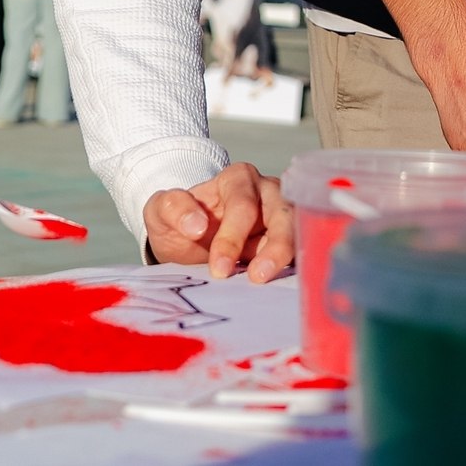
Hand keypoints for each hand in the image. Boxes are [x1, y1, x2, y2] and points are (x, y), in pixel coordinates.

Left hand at [144, 162, 293, 281]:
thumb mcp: (161, 212)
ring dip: (289, 256)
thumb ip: (172, 208)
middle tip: (256, 277)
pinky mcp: (293, 241)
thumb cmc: (180, 223)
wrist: (191, 244)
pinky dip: (300, 266)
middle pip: (282, 213)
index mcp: (238, 179)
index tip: (219, 269)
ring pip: (300, 230)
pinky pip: (305, 251)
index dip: (233, 237)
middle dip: (274, 246)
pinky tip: (289, 286)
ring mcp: (285, 216)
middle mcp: (268, 192)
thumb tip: (197, 224)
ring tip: (271, 281)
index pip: (243, 204)